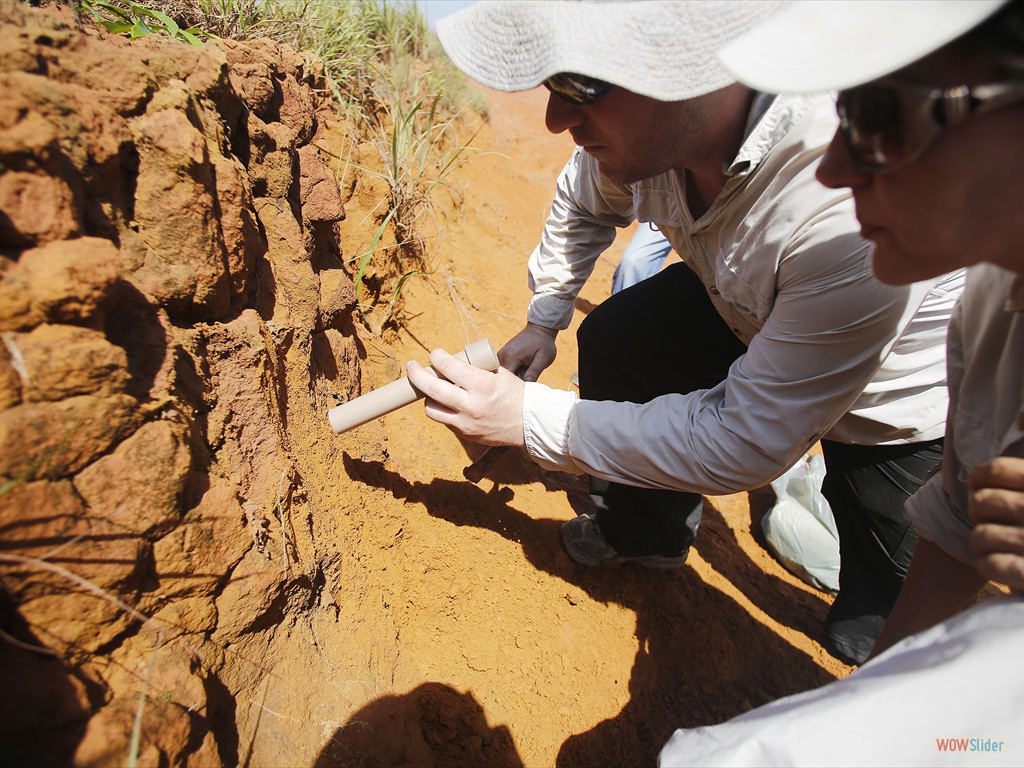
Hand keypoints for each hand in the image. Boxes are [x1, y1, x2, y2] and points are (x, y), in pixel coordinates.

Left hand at [407, 348, 525, 446]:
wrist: (531, 424)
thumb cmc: (516, 394)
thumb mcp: (499, 374)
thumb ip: (475, 369)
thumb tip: (451, 361)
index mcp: (482, 385)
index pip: (449, 367)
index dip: (437, 357)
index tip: (435, 354)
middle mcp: (471, 405)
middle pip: (431, 388)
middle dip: (416, 374)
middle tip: (411, 367)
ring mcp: (466, 423)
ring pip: (432, 409)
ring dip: (428, 396)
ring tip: (432, 389)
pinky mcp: (465, 435)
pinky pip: (444, 421)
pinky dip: (442, 409)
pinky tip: (447, 402)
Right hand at [497, 323, 557, 381]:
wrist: (539, 330)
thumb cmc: (543, 344)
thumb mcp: (544, 358)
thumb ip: (534, 371)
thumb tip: (527, 384)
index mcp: (511, 357)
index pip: (507, 380)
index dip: (516, 386)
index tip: (527, 384)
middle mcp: (502, 356)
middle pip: (504, 378)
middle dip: (516, 381)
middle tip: (529, 375)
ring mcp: (500, 355)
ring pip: (504, 375)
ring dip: (515, 376)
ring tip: (527, 368)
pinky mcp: (502, 355)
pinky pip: (505, 369)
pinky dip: (513, 372)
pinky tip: (523, 367)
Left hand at [968, 456, 1023, 593]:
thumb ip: (1017, 490)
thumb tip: (979, 476)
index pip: (996, 469)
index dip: (979, 479)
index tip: (978, 487)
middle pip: (980, 502)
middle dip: (979, 516)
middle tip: (994, 525)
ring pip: (979, 536)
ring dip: (983, 546)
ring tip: (999, 549)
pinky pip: (989, 565)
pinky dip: (991, 568)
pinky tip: (1004, 569)